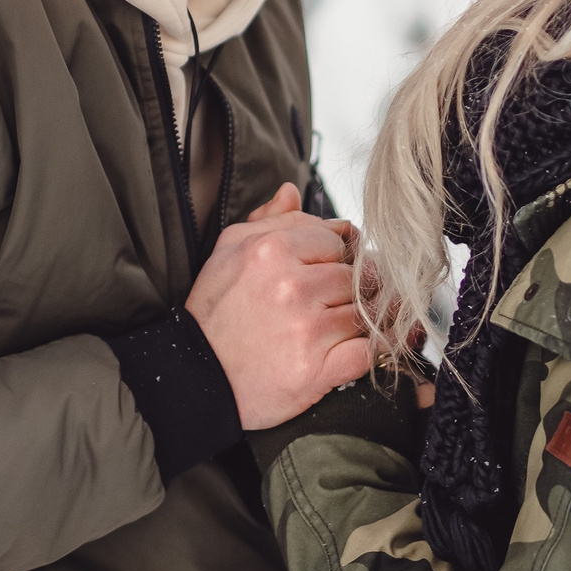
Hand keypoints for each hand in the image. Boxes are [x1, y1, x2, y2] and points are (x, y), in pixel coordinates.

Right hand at [189, 184, 370, 428]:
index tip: (327, 272)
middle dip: (351, 289)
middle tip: (333, 303)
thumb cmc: (213, 316)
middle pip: (355, 275)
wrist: (198, 378)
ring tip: (337, 328)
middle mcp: (292, 287)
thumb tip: (292, 192)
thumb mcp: (227, 254)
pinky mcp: (317, 369)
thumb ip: (266, 221)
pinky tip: (360, 348)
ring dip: (360, 320)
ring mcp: (307, 330)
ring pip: (365, 311)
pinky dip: (372, 351)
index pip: (337, 241)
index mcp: (272, 251)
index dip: (336, 257)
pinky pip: (368, 351)